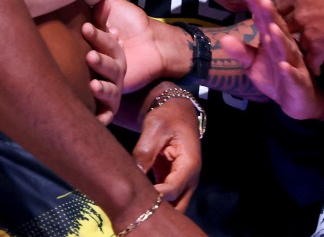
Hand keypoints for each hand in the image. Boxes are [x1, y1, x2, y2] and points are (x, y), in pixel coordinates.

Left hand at [82, 19, 125, 124]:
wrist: (129, 74)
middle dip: (101, 62)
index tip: (84, 28)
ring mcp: (113, 92)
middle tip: (89, 56)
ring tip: (93, 85)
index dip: (99, 37)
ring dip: (104, 89)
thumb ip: (102, 17)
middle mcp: (116, 73)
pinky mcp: (107, 110)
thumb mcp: (105, 34)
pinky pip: (106, 116)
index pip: (109, 45)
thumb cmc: (105, 52)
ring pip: (111, 91)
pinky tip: (96, 120)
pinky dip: (102, 118)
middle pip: (112, 67)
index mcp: (115, 54)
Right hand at [94, 0, 188, 92]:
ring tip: (93, 59)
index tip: (88, 26)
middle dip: (94, 50)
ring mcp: (107, 74)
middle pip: (95, 54)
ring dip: (98, 67)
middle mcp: (97, 57)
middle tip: (89, 44)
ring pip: (103, 72)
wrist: (156, 42)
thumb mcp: (114, 5)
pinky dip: (102, 96)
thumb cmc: (133, 22)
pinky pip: (108, 97)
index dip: (91, 32)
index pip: (90, 35)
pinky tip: (96, 88)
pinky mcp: (117, 89)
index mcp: (94, 38)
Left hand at [134, 87, 201, 211]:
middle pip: (177, 206)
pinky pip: (166, 200)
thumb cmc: (167, 116)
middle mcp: (190, 178)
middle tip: (134, 213)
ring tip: (133, 212)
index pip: (173, 189)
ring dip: (156, 210)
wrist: (176, 111)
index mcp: (189, 164)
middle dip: (158, 212)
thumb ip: (145, 151)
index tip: (135, 198)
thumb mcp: (155, 128)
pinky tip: (136, 205)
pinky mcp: (172, 182)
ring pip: (173, 207)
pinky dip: (153, 204)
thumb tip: (134, 174)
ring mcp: (182, 182)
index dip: (155, 196)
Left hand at [219, 0, 323, 119]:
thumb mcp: (254, 65)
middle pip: (277, 28)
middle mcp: (284, 47)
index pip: (262, 19)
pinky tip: (283, 66)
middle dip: (270, 15)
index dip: (254, 4)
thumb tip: (223, 39)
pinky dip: (289, 71)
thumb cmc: (276, 77)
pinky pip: (293, 76)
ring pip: (287, 49)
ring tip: (272, 28)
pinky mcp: (298, 82)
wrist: (299, 100)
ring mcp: (293, 64)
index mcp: (272, 40)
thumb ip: (241, 51)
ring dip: (280, 39)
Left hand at [274, 0, 323, 71]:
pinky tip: (315, 70)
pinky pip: (311, 62)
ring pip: (296, 45)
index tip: (276, 15)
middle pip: (282, 26)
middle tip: (285, 36)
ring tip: (300, 53)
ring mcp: (309, 34)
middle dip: (285, 30)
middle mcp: (301, 15)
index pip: (278, 4)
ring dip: (300, 48)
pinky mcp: (321, 50)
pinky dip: (314, 66)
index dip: (276, 10)